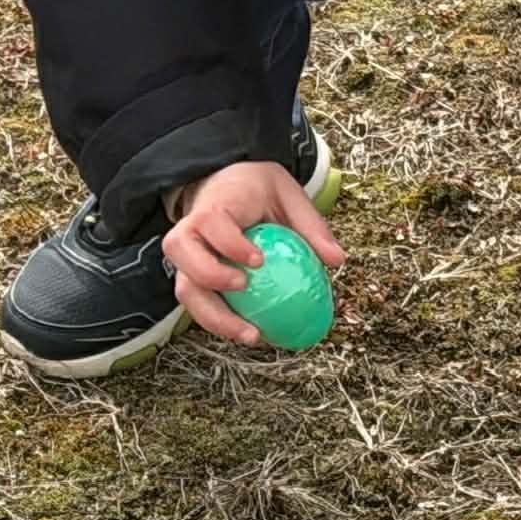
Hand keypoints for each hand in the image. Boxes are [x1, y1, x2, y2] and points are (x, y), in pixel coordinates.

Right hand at [162, 161, 344, 346]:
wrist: (227, 185)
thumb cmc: (256, 190)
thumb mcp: (288, 195)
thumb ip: (311, 225)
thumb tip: (336, 260)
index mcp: (214, 206)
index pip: (211, 223)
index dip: (230, 244)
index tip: (258, 260)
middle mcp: (190, 232)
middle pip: (183, 256)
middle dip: (210, 277)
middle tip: (244, 289)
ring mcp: (187, 259)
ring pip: (186, 290)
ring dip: (214, 317)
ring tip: (251, 334)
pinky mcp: (192, 279)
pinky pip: (199, 305)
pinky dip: (220, 324)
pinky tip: (252, 334)